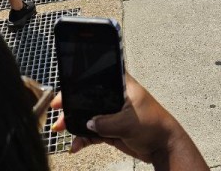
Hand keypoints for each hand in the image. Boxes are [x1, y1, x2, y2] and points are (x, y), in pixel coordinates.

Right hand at [51, 74, 192, 163]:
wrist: (162, 146)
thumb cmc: (153, 125)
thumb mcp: (129, 122)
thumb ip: (107, 122)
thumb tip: (88, 123)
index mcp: (122, 85)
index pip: (99, 75)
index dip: (81, 79)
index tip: (66, 85)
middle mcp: (115, 96)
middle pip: (89, 96)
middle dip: (72, 103)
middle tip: (57, 109)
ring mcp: (112, 112)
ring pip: (88, 114)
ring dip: (74, 122)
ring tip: (60, 129)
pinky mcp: (111, 128)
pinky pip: (92, 131)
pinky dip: (83, 137)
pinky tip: (75, 145)